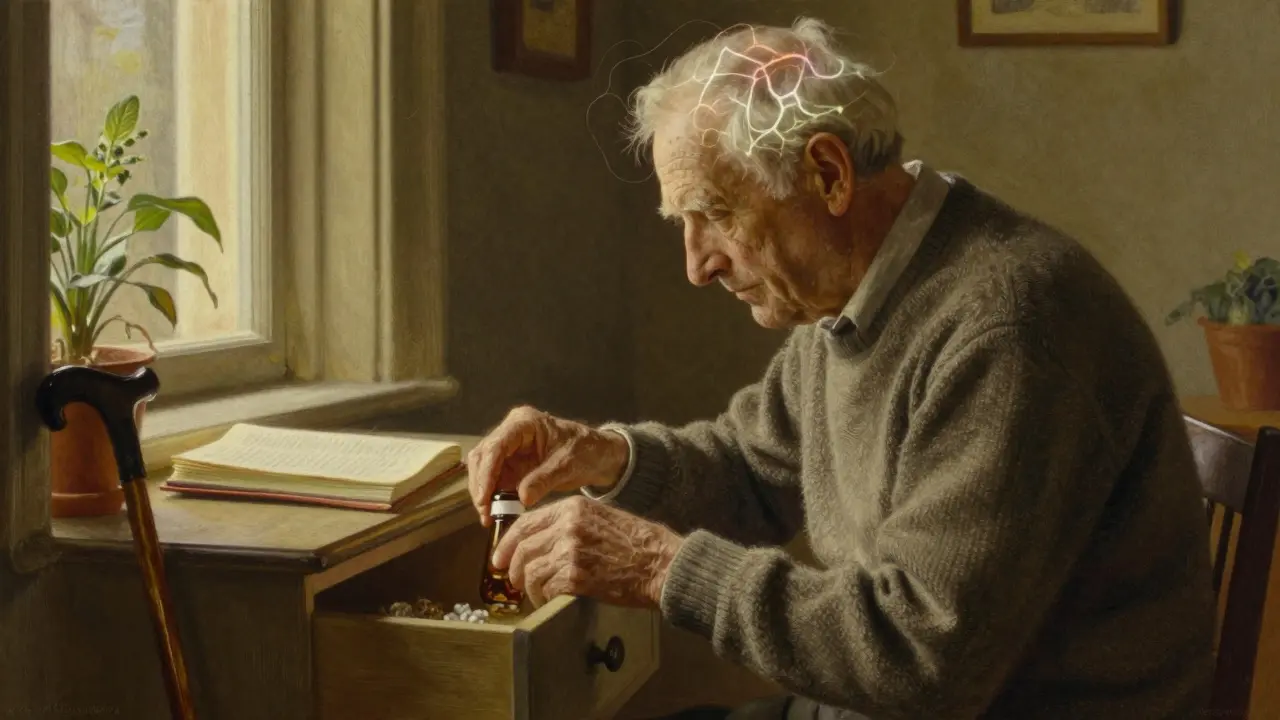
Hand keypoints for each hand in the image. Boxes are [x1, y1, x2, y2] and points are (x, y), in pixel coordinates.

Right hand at [467, 405, 629, 525]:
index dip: (486, 473)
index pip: (495, 446)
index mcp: (524, 423)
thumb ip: (544, 479)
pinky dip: (492, 497)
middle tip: (485, 512)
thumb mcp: (567, 464)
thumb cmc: (586, 450)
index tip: (484, 498)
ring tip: (488, 517)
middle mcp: (511, 433)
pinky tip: (494, 514)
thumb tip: (522, 498)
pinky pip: (494, 481)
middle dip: (480, 485)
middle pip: (483, 457)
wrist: (598, 455)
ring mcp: (509, 449)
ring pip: (483, 470)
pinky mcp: (511, 465)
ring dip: (483, 493)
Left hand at [492, 496, 682, 607]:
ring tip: (538, 594)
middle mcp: (567, 526)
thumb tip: (539, 542)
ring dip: (530, 587)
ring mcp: (570, 551)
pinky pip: (545, 589)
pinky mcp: (575, 576)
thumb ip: (569, 525)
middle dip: (513, 569)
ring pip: (530, 571)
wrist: (661, 564)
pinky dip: (544, 598)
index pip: (525, 523)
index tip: (500, 557)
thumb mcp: (601, 518)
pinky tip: (552, 600)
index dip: (508, 543)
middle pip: (523, 549)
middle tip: (514, 581)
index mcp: (572, 508)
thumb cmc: (637, 544)